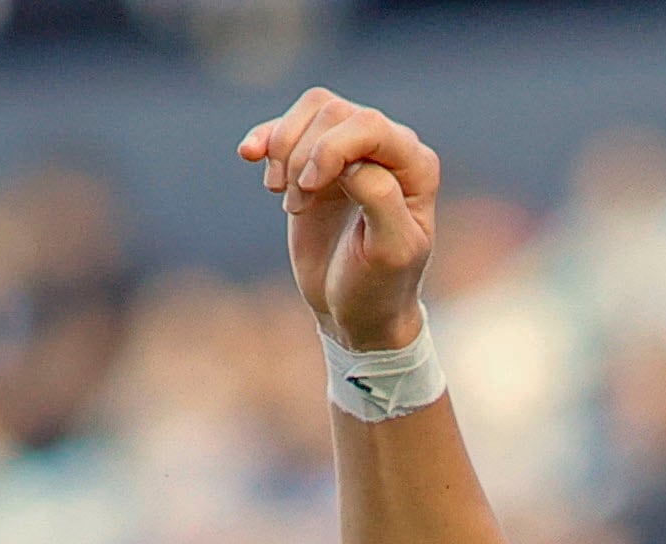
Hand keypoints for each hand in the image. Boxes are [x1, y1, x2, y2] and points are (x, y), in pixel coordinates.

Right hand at [237, 88, 439, 349]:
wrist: (355, 309)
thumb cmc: (380, 284)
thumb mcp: (390, 250)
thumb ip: (379, 197)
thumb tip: (351, 162)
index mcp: (417, 166)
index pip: (369, 125)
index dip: (330, 148)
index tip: (309, 189)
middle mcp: (390, 149)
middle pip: (333, 113)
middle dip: (303, 154)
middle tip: (296, 204)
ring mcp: (353, 150)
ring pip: (310, 111)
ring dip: (284, 149)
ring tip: (284, 196)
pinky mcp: (318, 160)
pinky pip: (288, 125)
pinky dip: (264, 138)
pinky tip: (249, 155)